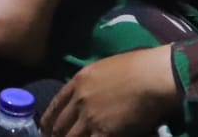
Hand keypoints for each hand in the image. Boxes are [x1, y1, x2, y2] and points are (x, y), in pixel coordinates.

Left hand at [42, 47, 181, 136]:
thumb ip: (91, 82)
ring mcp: (90, 117)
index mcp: (78, 82)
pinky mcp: (105, 132)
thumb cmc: (135, 68)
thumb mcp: (103, 68)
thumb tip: (91, 92)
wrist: (151, 77)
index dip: (49, 119)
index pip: (56, 104)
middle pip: (59, 124)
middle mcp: (79, 100)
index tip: (46, 128)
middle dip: (56, 135)